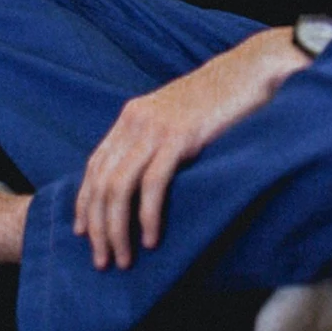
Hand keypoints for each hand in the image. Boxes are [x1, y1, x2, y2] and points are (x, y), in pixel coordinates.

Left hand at [74, 29, 302, 269]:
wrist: (248, 70)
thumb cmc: (218, 100)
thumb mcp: (175, 117)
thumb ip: (155, 141)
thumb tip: (144, 181)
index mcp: (131, 116)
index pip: (94, 165)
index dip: (84, 202)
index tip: (83, 233)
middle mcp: (135, 121)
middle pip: (101, 182)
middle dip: (98, 227)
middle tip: (103, 260)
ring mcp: (156, 128)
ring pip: (119, 187)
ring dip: (117, 229)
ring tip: (124, 259)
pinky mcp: (180, 136)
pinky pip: (153, 184)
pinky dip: (147, 216)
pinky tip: (151, 239)